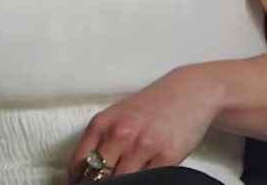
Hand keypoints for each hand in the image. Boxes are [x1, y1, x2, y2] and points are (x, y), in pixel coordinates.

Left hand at [67, 64, 222, 181]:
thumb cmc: (152, 105)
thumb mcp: (119, 116)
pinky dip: (142, 183)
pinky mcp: (166, 158)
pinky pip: (147, 181)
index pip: (79, 162)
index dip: (78, 180)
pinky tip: (141, 180)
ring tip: (124, 181)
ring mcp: (142, 147)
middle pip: (98, 176)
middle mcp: (119, 134)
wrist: (188, 91)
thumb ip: (102, 139)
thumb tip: (85, 170)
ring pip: (121, 181)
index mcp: (103, 123)